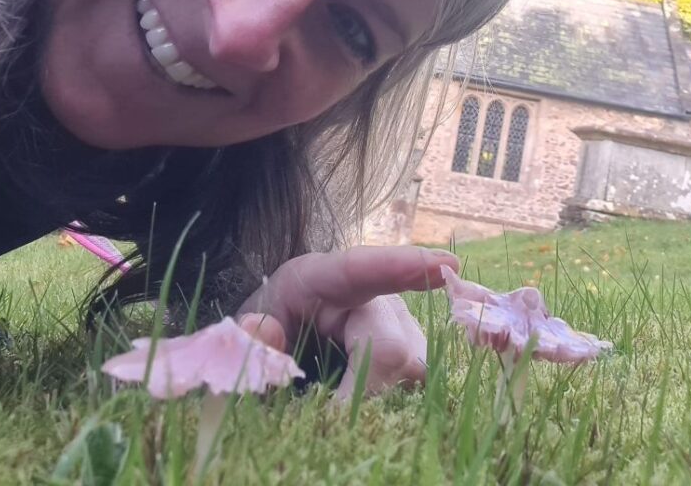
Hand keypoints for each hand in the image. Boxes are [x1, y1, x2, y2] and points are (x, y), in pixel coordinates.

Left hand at [235, 245, 458, 399]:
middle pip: (391, 344)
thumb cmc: (271, 325)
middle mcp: (374, 298)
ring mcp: (400, 328)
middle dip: (363, 391)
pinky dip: (392, 409)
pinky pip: (416, 386)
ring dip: (378, 401)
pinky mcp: (412, 357)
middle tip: (328, 423)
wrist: (288, 335)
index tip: (444, 266)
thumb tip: (260, 332)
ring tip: (338, 416)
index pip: (363, 268)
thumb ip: (246, 335)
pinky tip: (370, 418)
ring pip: (411, 370)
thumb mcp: (246, 327)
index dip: (403, 267)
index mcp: (324, 278)